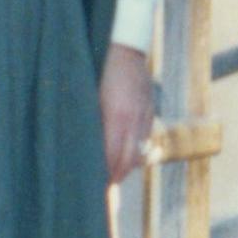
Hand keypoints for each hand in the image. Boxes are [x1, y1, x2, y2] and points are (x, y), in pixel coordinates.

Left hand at [100, 46, 155, 185]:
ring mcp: (145, 116)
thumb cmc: (100, 72)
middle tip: (103, 187)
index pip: (112, 158)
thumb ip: (92, 125)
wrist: (126, 49)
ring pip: (138, 153)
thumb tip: (87, 151)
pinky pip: (145, 139)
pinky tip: (127, 154)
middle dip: (115, 177)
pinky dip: (136, 151)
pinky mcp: (151, 112)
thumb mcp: (91, 98)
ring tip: (113, 174)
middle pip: (128, 161)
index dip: (105, 175)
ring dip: (126, 166)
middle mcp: (133, 120)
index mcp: (116, 117)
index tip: (96, 187)